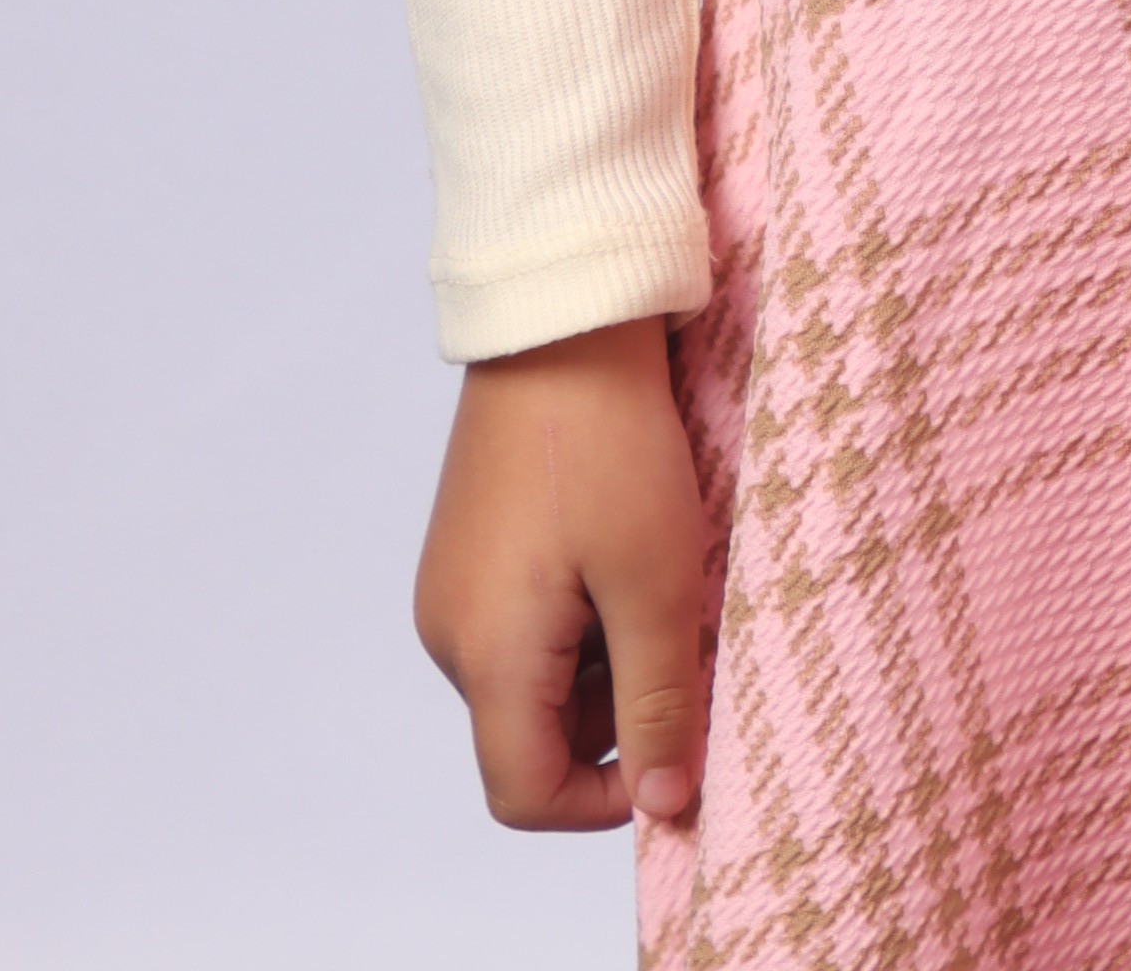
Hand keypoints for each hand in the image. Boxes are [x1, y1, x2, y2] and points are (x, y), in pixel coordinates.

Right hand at [413, 316, 709, 832]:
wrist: (559, 322)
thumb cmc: (611, 447)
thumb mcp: (656, 582)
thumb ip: (658, 705)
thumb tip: (664, 809)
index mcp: (487, 655)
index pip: (525, 794)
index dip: (604, 801)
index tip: (674, 750)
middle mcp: (449, 634)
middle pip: (532, 736)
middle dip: (615, 716)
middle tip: (681, 639)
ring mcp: (453, 587)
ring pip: (535, 679)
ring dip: (603, 661)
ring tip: (658, 581)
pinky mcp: (467, 550)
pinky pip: (523, 625)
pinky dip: (580, 617)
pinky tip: (624, 551)